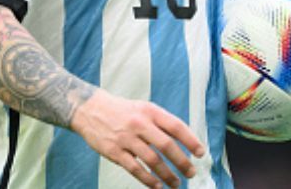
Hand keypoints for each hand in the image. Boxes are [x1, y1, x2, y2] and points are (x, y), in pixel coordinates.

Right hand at [70, 89, 204, 187]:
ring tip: (176, 183)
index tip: (200, 153)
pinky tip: (157, 186)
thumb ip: (162, 123)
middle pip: (166, 145)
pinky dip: (148, 180)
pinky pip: (135, 169)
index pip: (176, 126)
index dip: (191, 140)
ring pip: (152, 160)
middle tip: (191, 172)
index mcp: (150, 111)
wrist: (90, 109)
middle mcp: (139, 124)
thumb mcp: (144, 108)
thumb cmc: (122, 111)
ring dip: (167, 175)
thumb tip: (185, 141)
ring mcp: (126, 138)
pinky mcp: (114, 152)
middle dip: (181, 162)